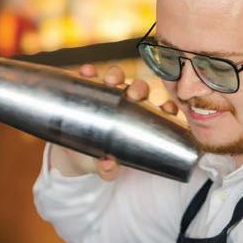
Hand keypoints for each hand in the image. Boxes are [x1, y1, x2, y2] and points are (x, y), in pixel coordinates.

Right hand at [69, 63, 178, 180]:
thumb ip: (108, 170)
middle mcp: (126, 102)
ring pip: (117, 78)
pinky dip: (89, 72)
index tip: (167, 109)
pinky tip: (87, 72)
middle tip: (133, 94)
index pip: (160, 109)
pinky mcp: (87, 89)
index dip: (167, 107)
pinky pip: (89, 76)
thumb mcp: (106, 167)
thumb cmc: (99, 158)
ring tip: (110, 80)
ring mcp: (107, 94)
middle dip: (138, 88)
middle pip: (139, 89)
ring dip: (116, 75)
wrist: (74, 153)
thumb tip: (107, 164)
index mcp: (141, 119)